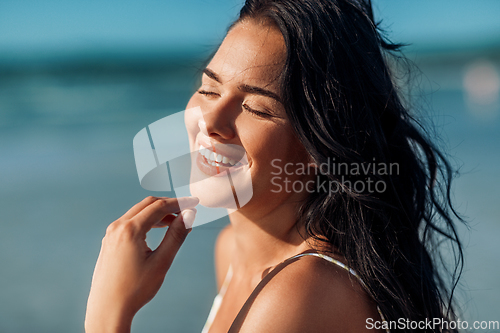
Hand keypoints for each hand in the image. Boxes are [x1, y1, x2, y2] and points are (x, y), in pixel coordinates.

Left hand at [85, 196, 198, 332]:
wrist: (108, 308)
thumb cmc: (135, 289)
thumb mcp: (161, 262)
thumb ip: (176, 235)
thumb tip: (189, 215)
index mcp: (130, 230)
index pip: (159, 207)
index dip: (179, 203)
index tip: (195, 202)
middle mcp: (117, 227)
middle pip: (147, 204)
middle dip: (169, 205)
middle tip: (187, 210)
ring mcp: (111, 233)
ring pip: (138, 212)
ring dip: (158, 213)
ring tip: (176, 222)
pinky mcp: (109, 241)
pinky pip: (130, 222)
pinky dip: (146, 220)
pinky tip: (158, 229)